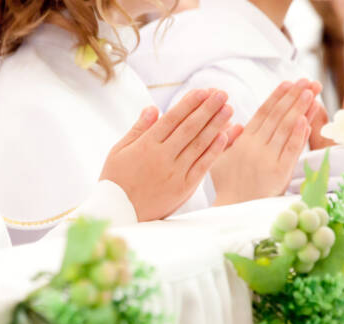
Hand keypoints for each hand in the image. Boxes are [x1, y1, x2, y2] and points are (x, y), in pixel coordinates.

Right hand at [100, 89, 230, 220]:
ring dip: (215, 125)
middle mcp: (162, 157)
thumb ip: (138, 129)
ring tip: (228, 109)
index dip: (189, 103)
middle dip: (207, 109)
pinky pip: (201, 167)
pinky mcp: (183, 189)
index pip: (172, 119)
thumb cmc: (115, 181)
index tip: (203, 91)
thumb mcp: (118, 151)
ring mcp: (174, 173)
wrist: (118, 213)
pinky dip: (213, 151)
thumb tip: (153, 108)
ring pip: (199, 145)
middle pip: (189, 128)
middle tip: (222, 94)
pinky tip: (224, 137)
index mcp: (146, 145)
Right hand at [212, 80, 312, 205]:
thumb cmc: (226, 187)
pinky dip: (299, 134)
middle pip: (277, 116)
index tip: (289, 82)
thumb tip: (235, 123)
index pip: (263, 113)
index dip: (277, 96)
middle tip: (308, 80)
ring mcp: (268, 159)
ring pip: (286, 128)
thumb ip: (228, 140)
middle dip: (294, 96)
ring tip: (312, 92)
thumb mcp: (219, 159)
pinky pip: (291, 150)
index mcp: (243, 141)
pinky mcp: (279, 173)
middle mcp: (255, 146)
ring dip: (299, 108)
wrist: (231, 210)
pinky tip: (306, 119)